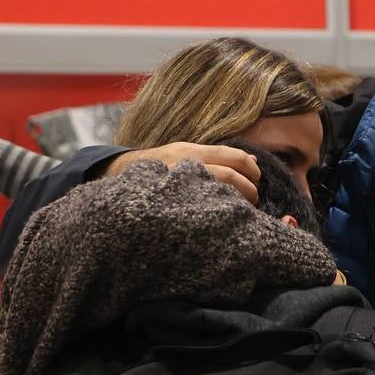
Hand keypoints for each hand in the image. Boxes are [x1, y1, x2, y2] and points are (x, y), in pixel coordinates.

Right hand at [105, 142, 260, 203]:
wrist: (117, 176)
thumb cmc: (161, 166)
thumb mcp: (187, 154)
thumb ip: (218, 157)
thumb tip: (253, 161)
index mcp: (190, 152)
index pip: (233, 157)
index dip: (251, 170)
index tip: (258, 181)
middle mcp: (183, 166)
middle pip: (228, 175)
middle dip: (247, 189)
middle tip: (253, 199)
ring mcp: (175, 186)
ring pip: (216, 193)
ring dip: (235, 202)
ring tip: (241, 211)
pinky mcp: (169, 207)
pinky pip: (198, 211)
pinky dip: (215, 216)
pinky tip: (221, 222)